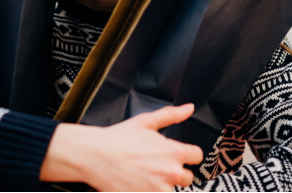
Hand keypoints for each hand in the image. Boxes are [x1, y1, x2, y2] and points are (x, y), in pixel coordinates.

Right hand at [41, 104, 202, 190]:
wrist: (94, 156)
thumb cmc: (118, 139)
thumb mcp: (146, 122)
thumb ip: (171, 115)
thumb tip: (189, 108)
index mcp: (174, 152)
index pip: (197, 156)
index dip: (187, 155)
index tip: (177, 156)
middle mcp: (171, 173)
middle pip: (187, 178)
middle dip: (174, 173)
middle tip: (156, 168)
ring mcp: (159, 190)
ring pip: (173, 191)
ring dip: (162, 186)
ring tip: (146, 177)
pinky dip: (149, 191)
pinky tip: (139, 184)